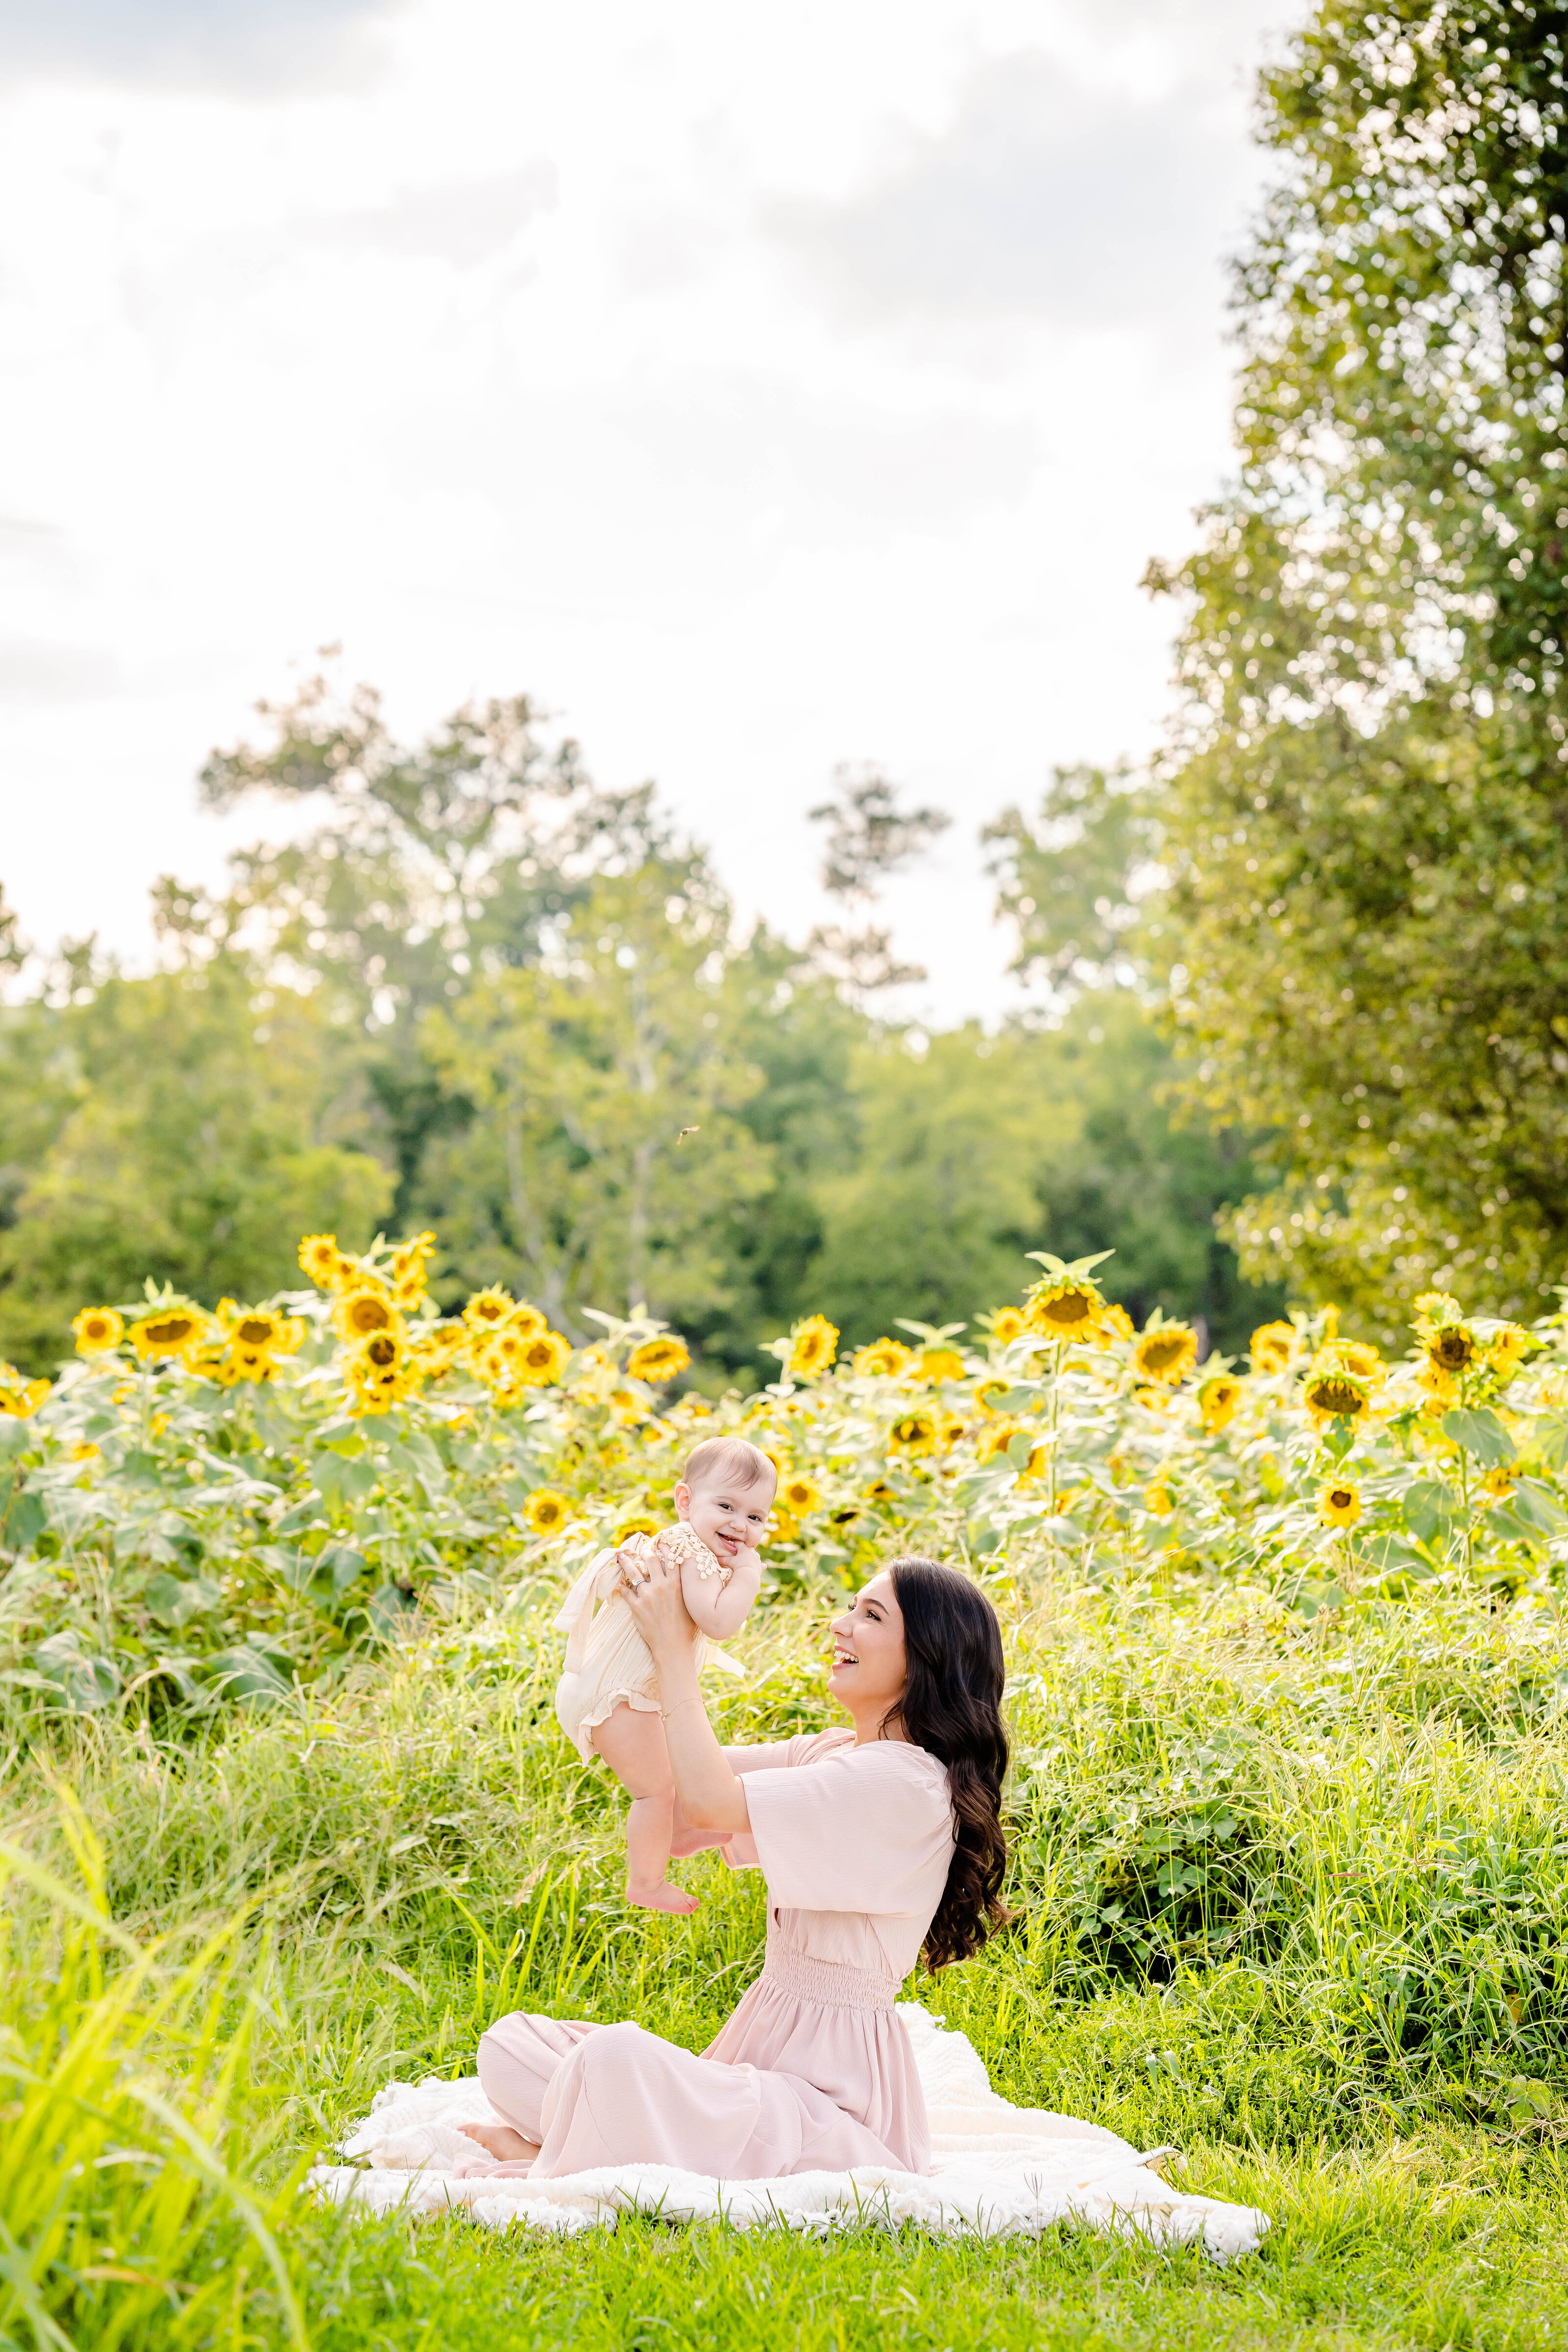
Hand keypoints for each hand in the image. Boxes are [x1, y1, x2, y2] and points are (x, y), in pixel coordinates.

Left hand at [618, 1539, 698, 1661]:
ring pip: (633, 1572)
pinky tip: (619, 1584)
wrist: (672, 1645)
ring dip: (626, 1562)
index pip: (670, 1558)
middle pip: (650, 1559)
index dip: (664, 1548)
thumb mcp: (690, 1603)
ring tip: (620, 1556)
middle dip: (644, 1551)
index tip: (660, 1542)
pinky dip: (621, 1587)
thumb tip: (685, 1577)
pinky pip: (625, 1591)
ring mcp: (647, 1595)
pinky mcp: (636, 1606)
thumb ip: (685, 1588)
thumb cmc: (685, 1626)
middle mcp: (661, 1586)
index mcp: (676, 1584)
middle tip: (641, 1549)